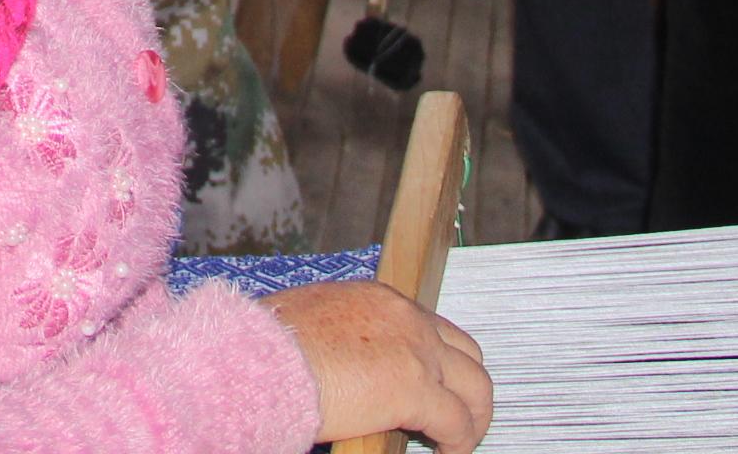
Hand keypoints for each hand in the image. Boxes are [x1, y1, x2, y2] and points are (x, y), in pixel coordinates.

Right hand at [265, 280, 492, 448]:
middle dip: (467, 387)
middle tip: (459, 413)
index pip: (430, 326)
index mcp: (378, 298)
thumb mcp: (316, 324)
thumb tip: (348, 365)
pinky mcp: (416, 389)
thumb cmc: (270, 345)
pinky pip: (458, 423)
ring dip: (473, 415)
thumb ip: (347, 338)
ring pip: (477, 387)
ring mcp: (416, 351)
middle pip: (467, 353)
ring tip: (461, 439)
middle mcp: (405, 317)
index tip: (433, 385)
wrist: (261, 357)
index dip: (438, 362)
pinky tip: (448, 453)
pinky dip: (460, 442)